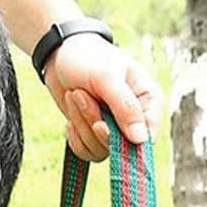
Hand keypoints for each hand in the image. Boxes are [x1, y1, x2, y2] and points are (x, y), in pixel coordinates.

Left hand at [43, 33, 161, 161]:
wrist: (58, 54)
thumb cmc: (87, 57)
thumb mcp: (106, 76)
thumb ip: (125, 107)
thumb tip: (141, 140)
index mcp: (147, 101)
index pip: (148, 136)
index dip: (126, 138)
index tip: (103, 124)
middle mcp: (134, 119)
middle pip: (122, 146)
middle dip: (95, 123)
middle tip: (81, 95)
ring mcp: (115, 130)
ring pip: (102, 150)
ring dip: (82, 125)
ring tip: (74, 95)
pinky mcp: (96, 136)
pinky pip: (88, 153)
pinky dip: (75, 138)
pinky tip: (70, 119)